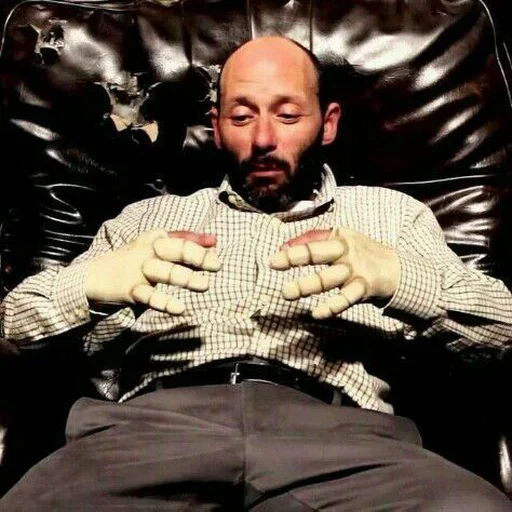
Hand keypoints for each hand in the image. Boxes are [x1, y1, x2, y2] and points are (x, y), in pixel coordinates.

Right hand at [85, 229, 220, 313]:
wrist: (92, 276)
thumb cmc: (133, 260)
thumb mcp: (156, 246)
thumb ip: (185, 241)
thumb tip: (214, 240)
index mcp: (156, 239)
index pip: (182, 240)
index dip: (201, 249)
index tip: (217, 259)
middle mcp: (148, 251)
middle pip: (174, 250)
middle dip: (196, 256)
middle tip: (216, 265)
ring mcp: (139, 270)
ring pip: (165, 272)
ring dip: (185, 278)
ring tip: (204, 285)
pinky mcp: (131, 290)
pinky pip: (149, 296)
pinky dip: (164, 302)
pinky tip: (179, 308)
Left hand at [270, 227, 398, 318]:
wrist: (396, 270)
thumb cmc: (360, 254)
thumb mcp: (340, 240)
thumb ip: (313, 241)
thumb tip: (284, 246)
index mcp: (339, 237)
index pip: (312, 242)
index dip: (292, 250)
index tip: (274, 259)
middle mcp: (346, 252)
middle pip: (317, 254)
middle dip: (295, 258)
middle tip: (274, 263)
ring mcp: (354, 271)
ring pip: (326, 279)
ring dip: (305, 286)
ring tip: (287, 293)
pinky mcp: (363, 288)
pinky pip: (344, 299)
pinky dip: (331, 307)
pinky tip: (316, 313)